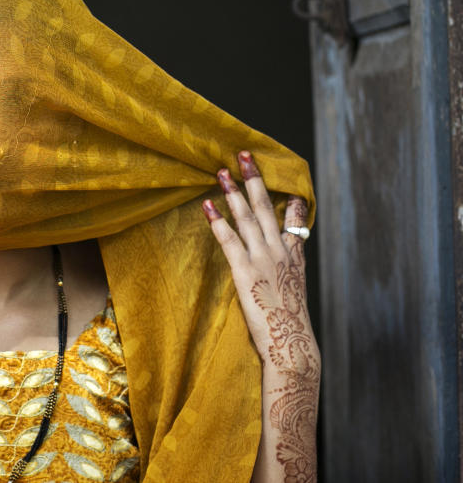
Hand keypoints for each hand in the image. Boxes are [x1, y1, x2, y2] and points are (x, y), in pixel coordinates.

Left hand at [202, 150, 319, 481]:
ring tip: (220, 171)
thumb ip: (287, 274)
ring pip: (247, 217)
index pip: (295, 221)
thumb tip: (280, 266)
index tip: (285, 182)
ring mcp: (263, 260)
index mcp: (295, 258)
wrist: (291, 347)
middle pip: (266, 208)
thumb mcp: (293, 294)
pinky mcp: (245, 271)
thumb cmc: (289, 327)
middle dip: (255, 179)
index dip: (288, 200)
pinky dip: (218, 221)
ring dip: (233, 192)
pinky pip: (229, 240)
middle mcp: (281, 252)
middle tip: (243, 155)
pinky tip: (207, 206)